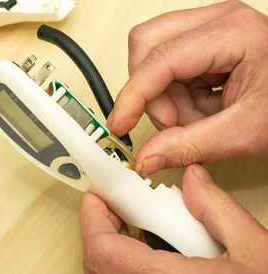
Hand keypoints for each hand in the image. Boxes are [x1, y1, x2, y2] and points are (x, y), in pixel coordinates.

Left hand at [80, 164, 267, 273]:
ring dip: (114, 258)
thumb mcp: (256, 248)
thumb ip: (215, 208)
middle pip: (96, 272)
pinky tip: (164, 262)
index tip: (98, 196)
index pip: (101, 251)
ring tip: (140, 229)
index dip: (91, 219)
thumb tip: (191, 178)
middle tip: (114, 209)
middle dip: (95, 235)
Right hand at [106, 0, 267, 176]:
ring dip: (165, 100)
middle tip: (174, 124)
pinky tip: (202, 110)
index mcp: (232, 33)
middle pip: (147, 46)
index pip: (160, 60)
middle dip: (150, 93)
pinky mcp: (204, 44)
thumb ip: (191, 145)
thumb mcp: (247, 131)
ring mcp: (209, 29)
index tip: (119, 126)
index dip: (133, 96)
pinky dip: (176, 98)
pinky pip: (166, 69)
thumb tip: (147, 158)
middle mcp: (216, 21)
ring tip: (199, 121)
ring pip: (152, 60)